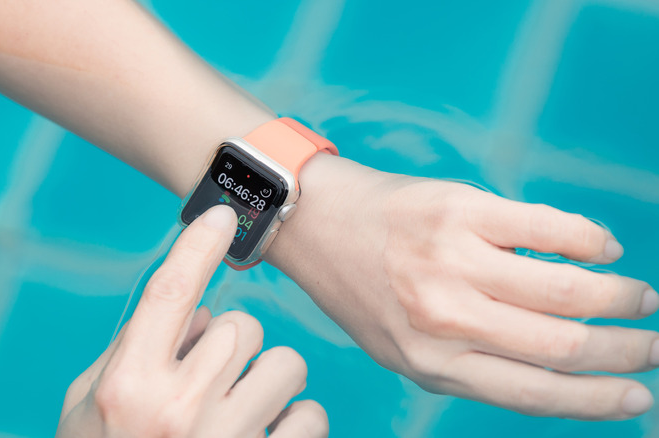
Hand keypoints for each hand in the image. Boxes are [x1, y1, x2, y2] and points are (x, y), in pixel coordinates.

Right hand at [57, 205, 327, 437]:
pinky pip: (311, 414)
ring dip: (266, 377)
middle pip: (240, 325)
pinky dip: (295, 419)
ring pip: (284, 364)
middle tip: (207, 374)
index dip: (196, 247)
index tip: (221, 212)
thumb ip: (135, 348)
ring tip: (238, 409)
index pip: (168, 295)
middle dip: (230, 341)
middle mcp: (176, 411)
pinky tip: (265, 436)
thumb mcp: (92, 403)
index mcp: (128, 386)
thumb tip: (196, 309)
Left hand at [268, 153, 657, 419]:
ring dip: (619, 296)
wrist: (318, 224)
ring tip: (640, 298)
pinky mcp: (460, 209)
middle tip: (653, 344)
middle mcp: (445, 316)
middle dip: (624, 349)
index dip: (597, 399)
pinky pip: (549, 228)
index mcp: (432, 362)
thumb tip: (556, 372)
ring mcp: (454, 259)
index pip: (536, 392)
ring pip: (567, 289)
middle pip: (563, 344)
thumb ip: (469, 363)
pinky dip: (589, 240)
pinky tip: (604, 249)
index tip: (638, 395)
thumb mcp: (403, 348)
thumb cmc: (363, 289)